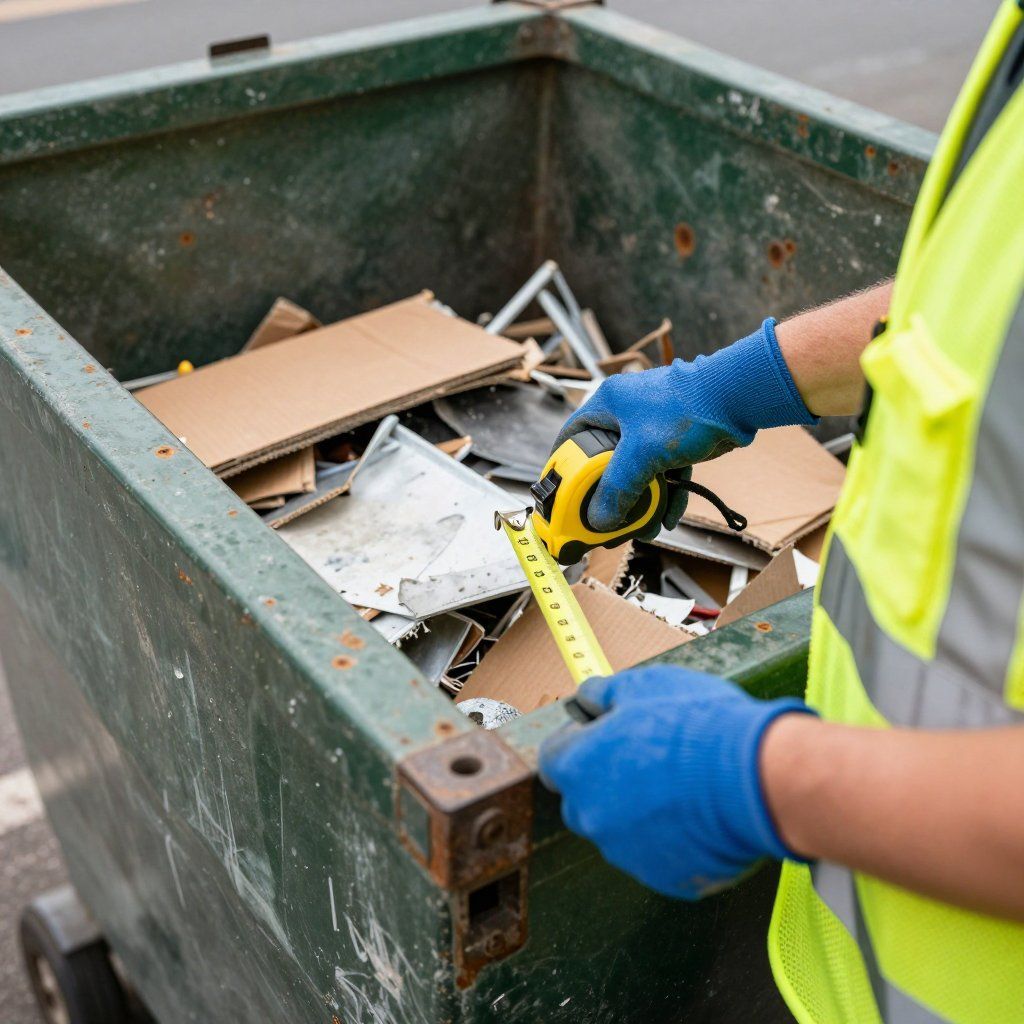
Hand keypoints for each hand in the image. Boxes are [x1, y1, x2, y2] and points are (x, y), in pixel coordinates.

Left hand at [539, 665, 813, 898]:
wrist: (754, 778)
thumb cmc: (696, 725)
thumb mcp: (643, 685)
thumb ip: (603, 693)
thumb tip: (587, 698)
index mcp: (577, 767)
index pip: (555, 759)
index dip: (580, 744)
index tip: (605, 734)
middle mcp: (591, 817)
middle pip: (585, 798)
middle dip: (607, 780)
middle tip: (650, 758)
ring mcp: (626, 853)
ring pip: (622, 830)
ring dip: (641, 812)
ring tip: (685, 785)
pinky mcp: (664, 879)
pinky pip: (660, 856)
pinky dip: (674, 839)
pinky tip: (701, 813)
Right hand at [553, 319, 815, 531]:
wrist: (739, 398)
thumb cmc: (686, 410)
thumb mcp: (641, 455)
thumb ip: (616, 489)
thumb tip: (600, 520)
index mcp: (609, 403)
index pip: (573, 435)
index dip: (564, 465)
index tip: (563, 492)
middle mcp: (628, 410)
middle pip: (605, 459)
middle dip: (608, 493)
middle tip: (604, 518)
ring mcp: (654, 424)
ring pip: (638, 469)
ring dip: (640, 499)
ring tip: (641, 527)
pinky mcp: (678, 437)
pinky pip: (665, 471)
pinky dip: (666, 493)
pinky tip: (668, 518)